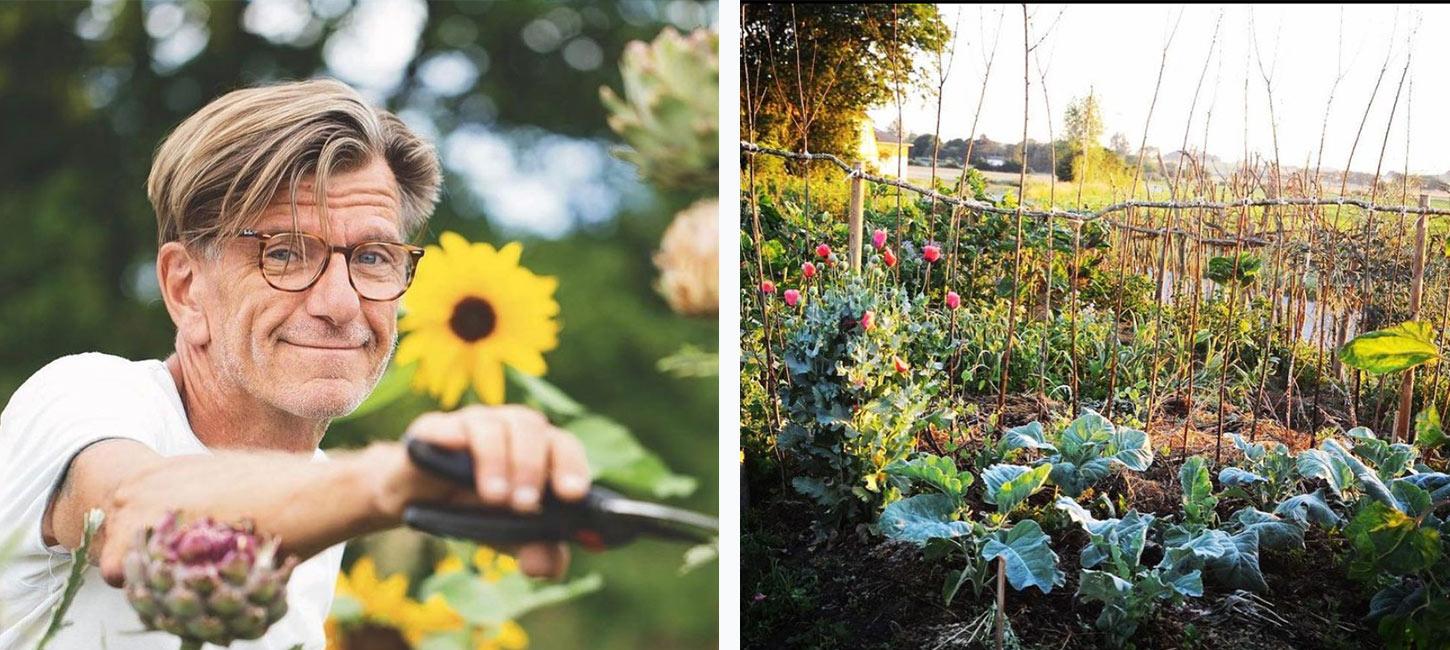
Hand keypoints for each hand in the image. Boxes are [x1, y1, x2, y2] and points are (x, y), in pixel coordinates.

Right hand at [368, 405, 590, 578]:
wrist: (419, 503)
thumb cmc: (477, 511)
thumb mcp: (510, 537)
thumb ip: (536, 552)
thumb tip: (549, 568)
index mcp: (538, 448)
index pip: (563, 446)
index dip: (572, 466)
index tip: (573, 495)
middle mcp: (509, 428)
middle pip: (530, 426)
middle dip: (531, 466)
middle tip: (525, 505)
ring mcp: (470, 424)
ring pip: (491, 425)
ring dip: (496, 460)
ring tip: (494, 497)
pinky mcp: (431, 429)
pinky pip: (441, 425)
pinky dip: (450, 434)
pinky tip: (453, 446)